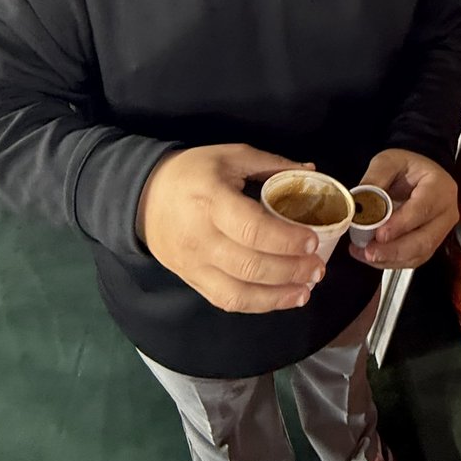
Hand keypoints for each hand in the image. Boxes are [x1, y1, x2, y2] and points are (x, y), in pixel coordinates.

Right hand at [137, 144, 325, 313]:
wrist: (143, 197)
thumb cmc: (192, 172)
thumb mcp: (229, 156)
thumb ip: (270, 164)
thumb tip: (311, 170)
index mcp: (212, 200)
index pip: (252, 229)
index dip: (285, 240)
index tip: (312, 240)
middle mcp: (201, 237)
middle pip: (250, 266)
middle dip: (290, 271)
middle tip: (317, 268)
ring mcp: (194, 264)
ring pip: (239, 292)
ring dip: (277, 296)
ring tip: (306, 290)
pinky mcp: (192, 280)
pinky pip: (226, 300)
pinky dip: (257, 305)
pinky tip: (281, 299)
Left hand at [349, 149, 457, 269]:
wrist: (417, 175)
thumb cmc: (406, 167)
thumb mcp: (388, 161)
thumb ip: (375, 179)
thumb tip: (360, 203)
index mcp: (439, 187)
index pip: (423, 209)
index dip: (401, 224)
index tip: (379, 234)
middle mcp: (446, 212)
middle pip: (424, 240)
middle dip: (394, 250)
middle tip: (369, 252)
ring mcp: (440, 231)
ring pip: (419, 254)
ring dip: (390, 259)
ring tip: (364, 254)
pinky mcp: (431, 244)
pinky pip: (413, 260)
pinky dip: (391, 262)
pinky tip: (371, 257)